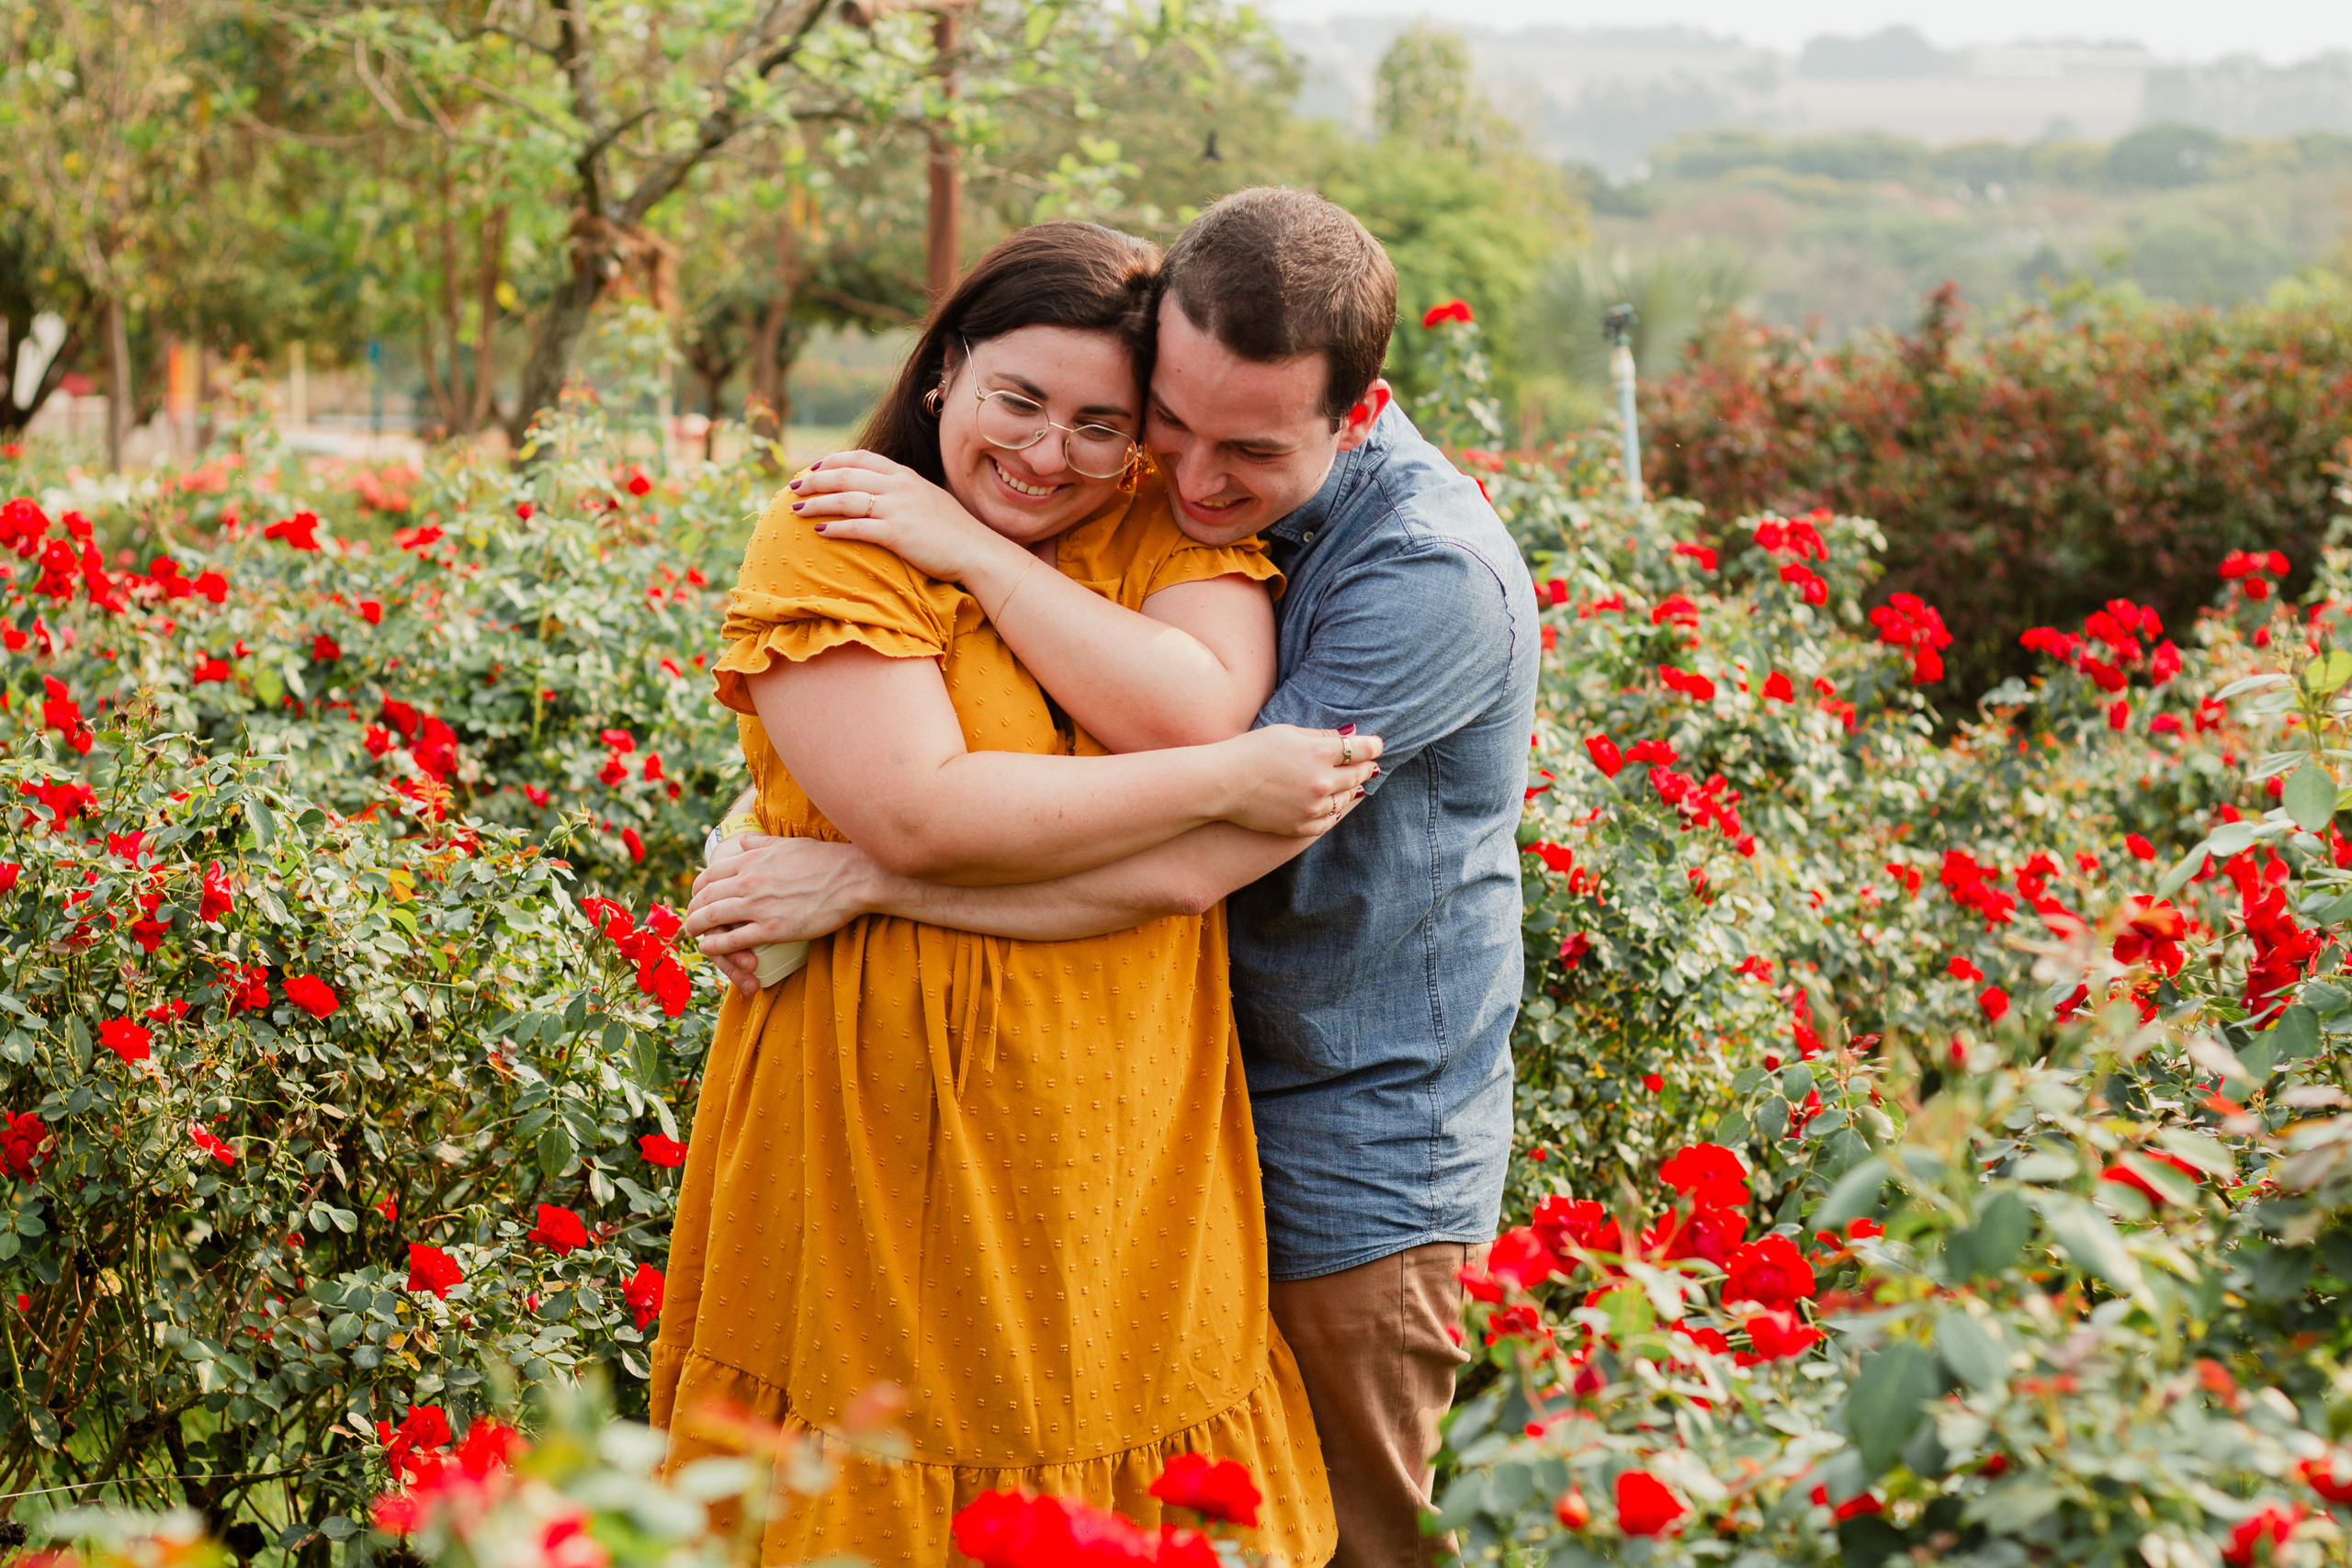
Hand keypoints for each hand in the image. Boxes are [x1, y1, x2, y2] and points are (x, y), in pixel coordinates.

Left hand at [685, 834, 877, 996]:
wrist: (853, 877)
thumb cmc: (825, 859)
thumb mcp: (788, 843)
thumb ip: (761, 842)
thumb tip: (744, 839)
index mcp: (751, 859)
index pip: (709, 875)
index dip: (697, 890)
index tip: (697, 899)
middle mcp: (748, 881)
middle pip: (704, 897)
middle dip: (692, 910)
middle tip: (691, 920)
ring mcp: (758, 906)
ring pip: (711, 918)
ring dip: (696, 928)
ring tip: (693, 935)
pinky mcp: (771, 929)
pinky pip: (731, 940)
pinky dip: (714, 946)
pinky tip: (708, 948)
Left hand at [789, 451, 1016, 585]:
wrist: (977, 551)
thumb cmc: (954, 531)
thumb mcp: (929, 499)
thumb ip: (905, 492)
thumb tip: (883, 494)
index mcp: (905, 476)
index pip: (861, 458)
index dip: (834, 460)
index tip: (814, 468)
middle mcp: (899, 487)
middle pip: (846, 476)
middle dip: (815, 480)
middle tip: (793, 487)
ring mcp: (898, 509)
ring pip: (846, 499)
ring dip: (817, 503)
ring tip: (796, 511)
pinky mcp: (897, 534)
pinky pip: (857, 527)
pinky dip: (835, 528)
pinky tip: (819, 532)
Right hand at [1214, 725, 1384, 836]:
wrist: (1223, 784)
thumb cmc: (1251, 751)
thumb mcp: (1287, 732)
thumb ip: (1321, 736)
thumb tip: (1349, 736)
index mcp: (1320, 753)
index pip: (1362, 749)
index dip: (1374, 746)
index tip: (1377, 745)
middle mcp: (1322, 782)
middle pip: (1359, 775)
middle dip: (1366, 767)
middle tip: (1369, 764)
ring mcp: (1313, 807)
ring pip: (1346, 799)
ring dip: (1351, 789)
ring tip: (1350, 783)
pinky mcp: (1301, 826)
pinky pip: (1329, 820)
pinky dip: (1333, 811)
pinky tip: (1332, 804)